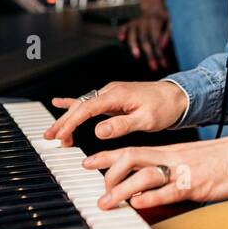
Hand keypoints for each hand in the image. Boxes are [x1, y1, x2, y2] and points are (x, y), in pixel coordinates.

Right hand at [47, 80, 187, 146]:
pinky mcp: (113, 98)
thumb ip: (121, 125)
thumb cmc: (164, 108)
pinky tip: (59, 103)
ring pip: (82, 105)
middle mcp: (110, 91)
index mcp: (116, 96)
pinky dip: (73, 102)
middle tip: (50, 137)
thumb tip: (98, 130)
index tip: (61, 136)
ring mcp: (110, 93)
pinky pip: (89, 100)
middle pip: (80, 106)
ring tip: (56, 133)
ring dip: (68, 118)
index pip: (86, 109)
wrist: (177, 96)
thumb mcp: (146, 120)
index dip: (71, 122)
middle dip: (63, 121)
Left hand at [82, 134, 227, 209]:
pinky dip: (153, 197)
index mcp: (171, 152)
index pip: (132, 150)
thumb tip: (152, 186)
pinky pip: (171, 190)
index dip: (107, 156)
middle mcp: (173, 158)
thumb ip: (172, 172)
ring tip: (107, 203)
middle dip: (108, 172)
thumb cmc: (224, 162)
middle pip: (131, 158)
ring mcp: (184, 171)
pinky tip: (139, 203)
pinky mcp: (198, 185)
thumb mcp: (192, 163)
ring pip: (145, 175)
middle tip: (95, 189)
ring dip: (122, 189)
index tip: (87, 162)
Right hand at [117, 3, 169, 71]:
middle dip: (149, 55)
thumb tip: (162, 47)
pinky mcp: (129, 23)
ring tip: (137, 56)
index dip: (160, 53)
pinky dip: (122, 32)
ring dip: (134, 45)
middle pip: (146, 40)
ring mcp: (135, 23)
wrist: (153, 5)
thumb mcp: (169, 22)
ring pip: (133, 34)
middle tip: (153, 67)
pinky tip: (120, 39)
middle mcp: (144, 23)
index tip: (163, 65)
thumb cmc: (163, 17)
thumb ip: (167, 34)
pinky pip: (124, 27)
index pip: (157, 40)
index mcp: (155, 22)